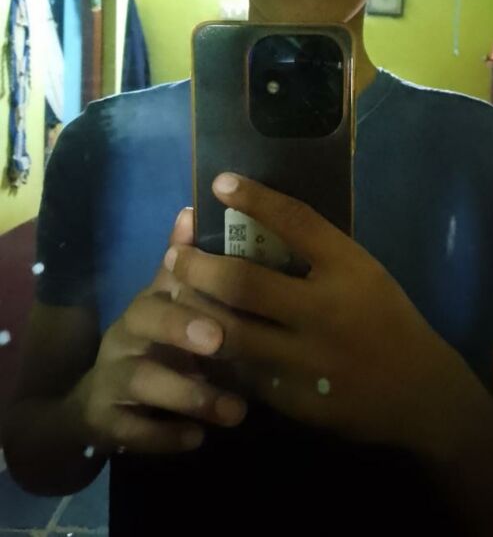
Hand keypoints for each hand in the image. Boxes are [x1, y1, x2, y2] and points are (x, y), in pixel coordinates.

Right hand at [81, 208, 247, 455]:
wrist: (100, 402)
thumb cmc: (159, 345)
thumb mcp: (174, 305)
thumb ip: (189, 267)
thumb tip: (194, 209)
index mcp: (153, 297)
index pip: (170, 277)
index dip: (194, 274)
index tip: (232, 273)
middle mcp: (128, 330)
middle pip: (147, 317)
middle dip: (182, 326)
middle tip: (220, 339)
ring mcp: (113, 375)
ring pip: (143, 379)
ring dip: (190, 393)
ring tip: (237, 412)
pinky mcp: (106, 419)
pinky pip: (133, 429)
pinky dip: (166, 435)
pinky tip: (198, 439)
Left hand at [165, 172, 442, 449]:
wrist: (419, 393)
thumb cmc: (388, 320)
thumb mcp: (364, 274)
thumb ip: (320, 255)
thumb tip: (259, 226)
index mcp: (350, 270)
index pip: (296, 221)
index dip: (254, 198)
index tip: (220, 183)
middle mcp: (325, 311)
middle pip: (244, 283)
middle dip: (200, 266)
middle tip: (176, 255)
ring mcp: (307, 359)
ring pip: (231, 332)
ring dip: (196, 309)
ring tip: (174, 291)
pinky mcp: (293, 398)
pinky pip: (242, 370)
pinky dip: (217, 350)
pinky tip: (200, 335)